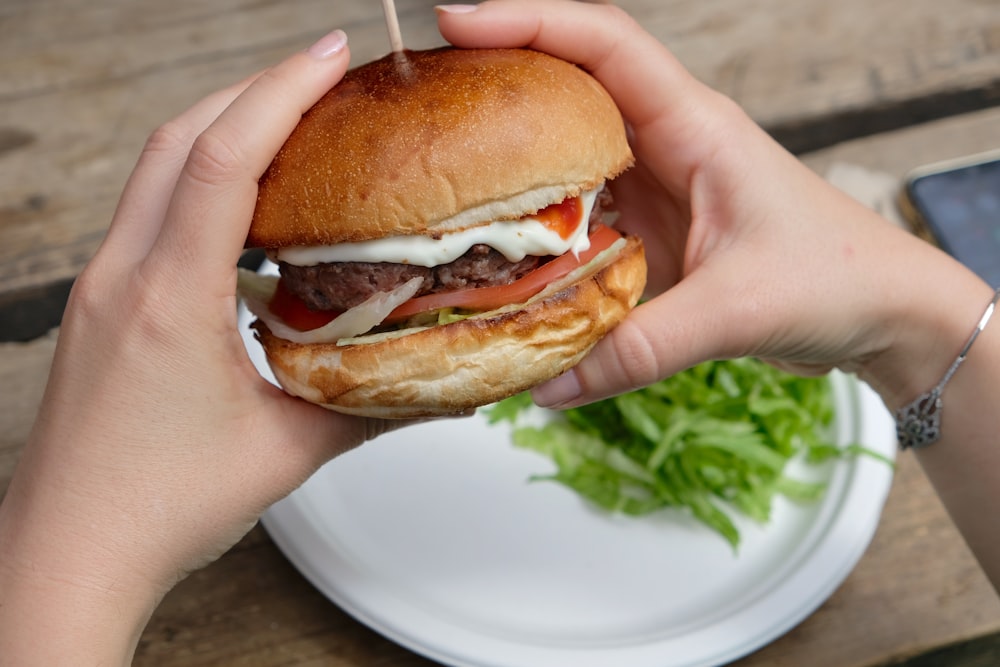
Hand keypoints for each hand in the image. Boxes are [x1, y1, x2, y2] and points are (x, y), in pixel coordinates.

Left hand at [0, 29, 406, 663]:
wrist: (67, 555)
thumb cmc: (156, 511)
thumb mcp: (286, 454)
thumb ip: (372, 409)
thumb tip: (441, 385)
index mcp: (168, 302)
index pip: (222, 161)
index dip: (280, 94)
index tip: (331, 55)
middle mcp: (121, 278)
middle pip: (180, 139)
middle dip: (253, 90)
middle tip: (323, 75)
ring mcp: (100, 287)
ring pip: (156, 168)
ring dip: (222, 128)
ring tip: (291, 121)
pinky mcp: (99, 305)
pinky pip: (147, 210)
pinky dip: (198, 178)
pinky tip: (244, 202)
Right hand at [436, 1, 992, 410]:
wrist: (879, 312)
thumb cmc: (838, 278)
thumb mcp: (737, 310)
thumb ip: (641, 348)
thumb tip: (549, 381)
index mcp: (694, 127)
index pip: (603, 44)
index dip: (528, 21)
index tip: (456, 19)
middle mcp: (667, 146)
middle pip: (567, 86)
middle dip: (494, 80)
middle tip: (422, 96)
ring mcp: (655, 189)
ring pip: (565, 155)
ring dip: (508, 159)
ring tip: (439, 169)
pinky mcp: (650, 233)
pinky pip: (578, 218)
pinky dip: (537, 230)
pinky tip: (497, 254)